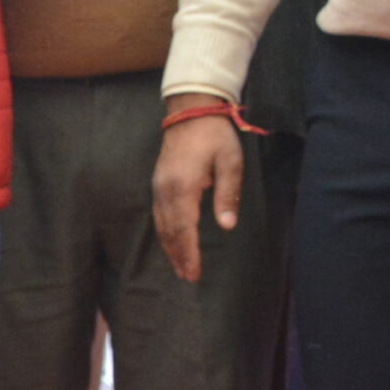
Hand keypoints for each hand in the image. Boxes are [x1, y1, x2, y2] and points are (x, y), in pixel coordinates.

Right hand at [151, 92, 242, 283]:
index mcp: (183, 189)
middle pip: (170, 233)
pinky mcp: (158, 185)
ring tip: (180, 267)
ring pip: (161, 226)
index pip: (185, 230)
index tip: (194, 273)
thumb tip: (227, 226)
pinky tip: (172, 241)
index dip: (190, 254)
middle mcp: (165, 192)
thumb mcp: (230, 162)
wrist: (190, 111)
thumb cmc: (215, 136)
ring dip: (171, 248)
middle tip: (188, 277)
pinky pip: (159, 216)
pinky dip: (165, 234)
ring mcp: (159, 188)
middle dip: (179, 257)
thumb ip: (228, 195)